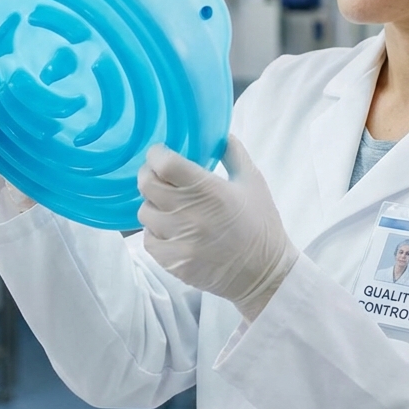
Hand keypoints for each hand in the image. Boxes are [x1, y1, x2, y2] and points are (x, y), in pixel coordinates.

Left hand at [138, 136, 298, 320]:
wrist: (264, 274)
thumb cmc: (260, 225)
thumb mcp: (254, 182)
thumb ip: (234, 153)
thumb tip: (218, 133)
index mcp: (209, 190)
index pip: (164, 163)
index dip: (157, 154)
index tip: (161, 153)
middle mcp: (189, 214)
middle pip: (146, 184)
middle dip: (150, 175)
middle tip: (160, 176)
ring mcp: (179, 240)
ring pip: (144, 211)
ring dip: (154, 205)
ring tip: (170, 206)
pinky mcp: (173, 262)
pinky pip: (148, 239)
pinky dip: (156, 232)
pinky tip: (172, 230)